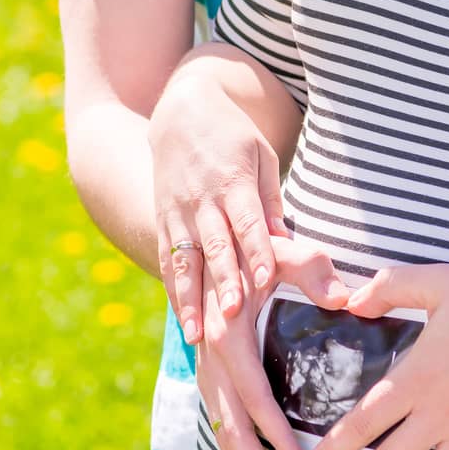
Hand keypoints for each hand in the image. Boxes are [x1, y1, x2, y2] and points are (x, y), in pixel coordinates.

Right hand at [150, 71, 285, 340]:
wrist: (182, 114)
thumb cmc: (233, 135)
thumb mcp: (261, 156)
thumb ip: (270, 198)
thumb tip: (285, 240)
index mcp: (232, 182)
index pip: (246, 222)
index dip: (256, 252)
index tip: (266, 282)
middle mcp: (203, 201)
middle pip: (215, 246)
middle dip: (224, 282)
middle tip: (234, 316)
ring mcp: (179, 213)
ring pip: (186, 261)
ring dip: (192, 299)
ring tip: (198, 334)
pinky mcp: (163, 222)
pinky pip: (168, 261)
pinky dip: (175, 293)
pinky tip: (184, 320)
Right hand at [198, 234, 352, 449]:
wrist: (210, 238)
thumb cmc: (255, 246)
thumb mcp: (284, 249)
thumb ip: (314, 269)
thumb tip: (348, 298)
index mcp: (226, 335)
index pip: (255, 397)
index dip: (277, 435)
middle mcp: (209, 357)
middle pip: (232, 428)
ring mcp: (205, 366)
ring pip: (222, 429)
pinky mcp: (209, 370)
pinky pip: (220, 418)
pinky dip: (239, 448)